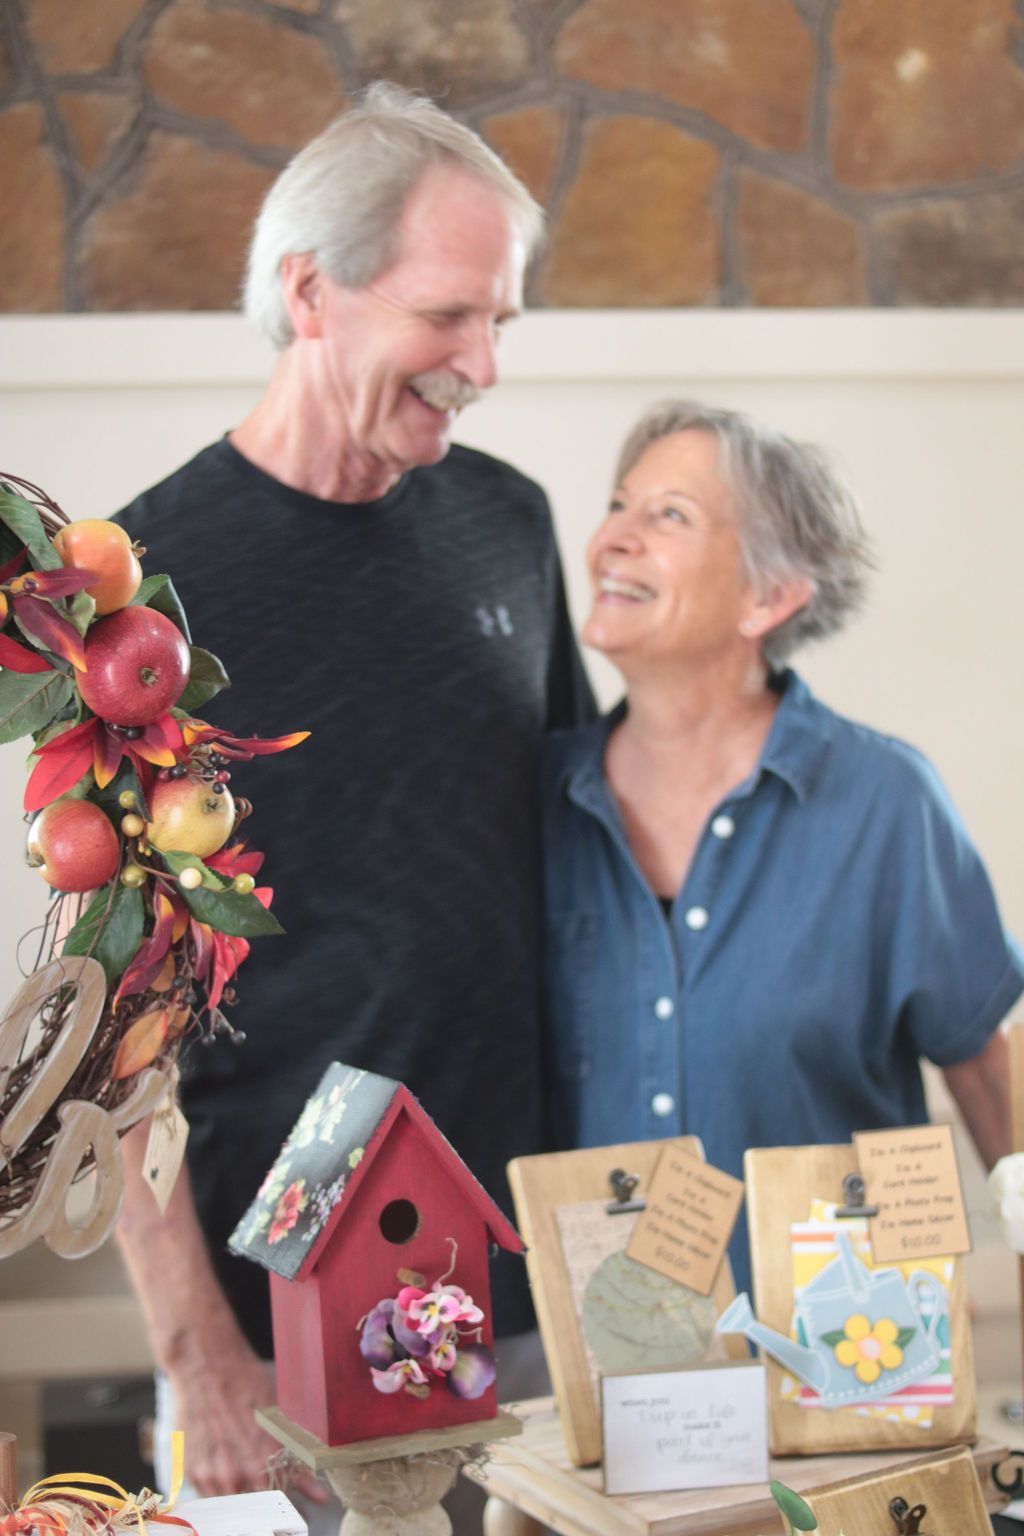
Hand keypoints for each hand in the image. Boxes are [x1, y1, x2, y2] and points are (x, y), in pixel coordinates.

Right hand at [168, 1330, 326, 1502]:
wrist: (204, 1365)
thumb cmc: (246, 1385)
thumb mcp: (278, 1420)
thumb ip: (296, 1465)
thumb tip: (320, 1496)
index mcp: (260, 1463)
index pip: (279, 1509)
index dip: (292, 1516)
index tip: (302, 1518)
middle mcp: (233, 1476)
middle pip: (255, 1513)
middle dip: (271, 1516)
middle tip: (285, 1516)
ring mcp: (208, 1476)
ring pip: (232, 1509)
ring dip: (246, 1507)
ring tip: (260, 1497)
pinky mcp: (189, 1471)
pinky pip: (210, 1498)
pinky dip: (224, 1495)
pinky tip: (235, 1483)